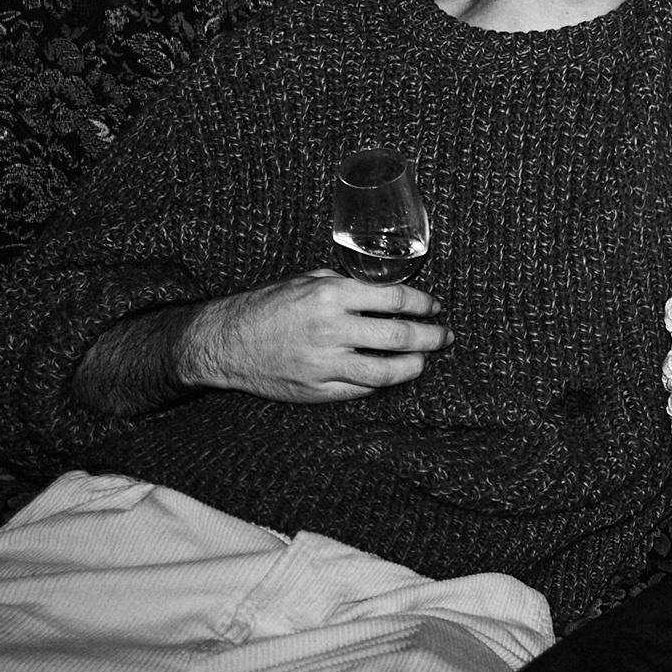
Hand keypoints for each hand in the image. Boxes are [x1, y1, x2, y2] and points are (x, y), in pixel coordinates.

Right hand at [181, 268, 449, 401]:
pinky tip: (390, 374)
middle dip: (432, 337)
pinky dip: (381, 382)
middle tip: (445, 336)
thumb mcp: (307, 280)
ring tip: (425, 360)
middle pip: (400, 337)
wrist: (225, 342)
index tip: (437, 308)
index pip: (396, 301)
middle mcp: (331, 329)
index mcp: (331, 295)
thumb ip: (348, 286)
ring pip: (387, 371)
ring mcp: (324, 364)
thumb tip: (387, 295)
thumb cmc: (267, 305)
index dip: (425, 305)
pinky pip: (362, 390)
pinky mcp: (317, 391)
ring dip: (415, 365)